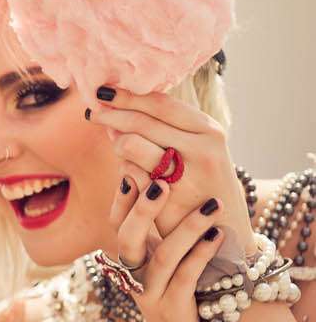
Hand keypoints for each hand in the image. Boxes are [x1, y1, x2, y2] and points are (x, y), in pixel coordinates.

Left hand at [88, 88, 252, 255]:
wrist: (228, 232)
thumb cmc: (206, 182)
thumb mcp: (199, 148)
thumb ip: (167, 127)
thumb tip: (117, 105)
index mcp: (208, 131)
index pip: (161, 104)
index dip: (128, 95)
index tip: (103, 90)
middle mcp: (201, 150)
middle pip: (141, 122)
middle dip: (111, 115)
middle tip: (93, 113)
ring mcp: (186, 176)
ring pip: (130, 144)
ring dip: (118, 143)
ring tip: (118, 145)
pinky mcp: (168, 201)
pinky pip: (128, 173)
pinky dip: (123, 168)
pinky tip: (127, 170)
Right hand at [110, 175, 225, 321]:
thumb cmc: (183, 298)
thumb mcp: (167, 263)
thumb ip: (163, 230)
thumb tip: (173, 180)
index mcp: (131, 260)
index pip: (118, 222)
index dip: (124, 196)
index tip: (136, 166)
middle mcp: (134, 277)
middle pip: (127, 238)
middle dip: (142, 208)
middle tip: (162, 182)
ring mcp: (151, 297)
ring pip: (162, 257)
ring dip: (187, 228)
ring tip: (212, 205)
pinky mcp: (172, 312)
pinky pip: (185, 279)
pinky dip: (201, 256)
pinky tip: (218, 236)